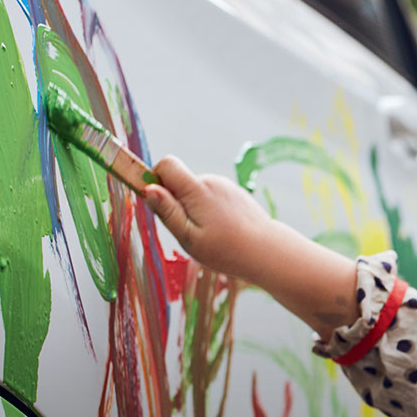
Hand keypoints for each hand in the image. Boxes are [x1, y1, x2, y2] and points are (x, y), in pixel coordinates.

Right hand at [143, 155, 279, 282]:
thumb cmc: (227, 250)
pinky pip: (211, 197)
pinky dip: (209, 211)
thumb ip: (167, 212)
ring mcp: (225, 186)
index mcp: (197, 189)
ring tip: (209, 234)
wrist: (268, 252)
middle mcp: (211, 181)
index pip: (166, 164)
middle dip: (176, 202)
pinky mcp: (234, 193)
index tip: (158, 202)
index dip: (155, 179)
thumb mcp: (189, 237)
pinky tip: (222, 230)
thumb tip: (148, 189)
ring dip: (193, 209)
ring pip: (195, 192)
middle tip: (189, 231)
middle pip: (180, 182)